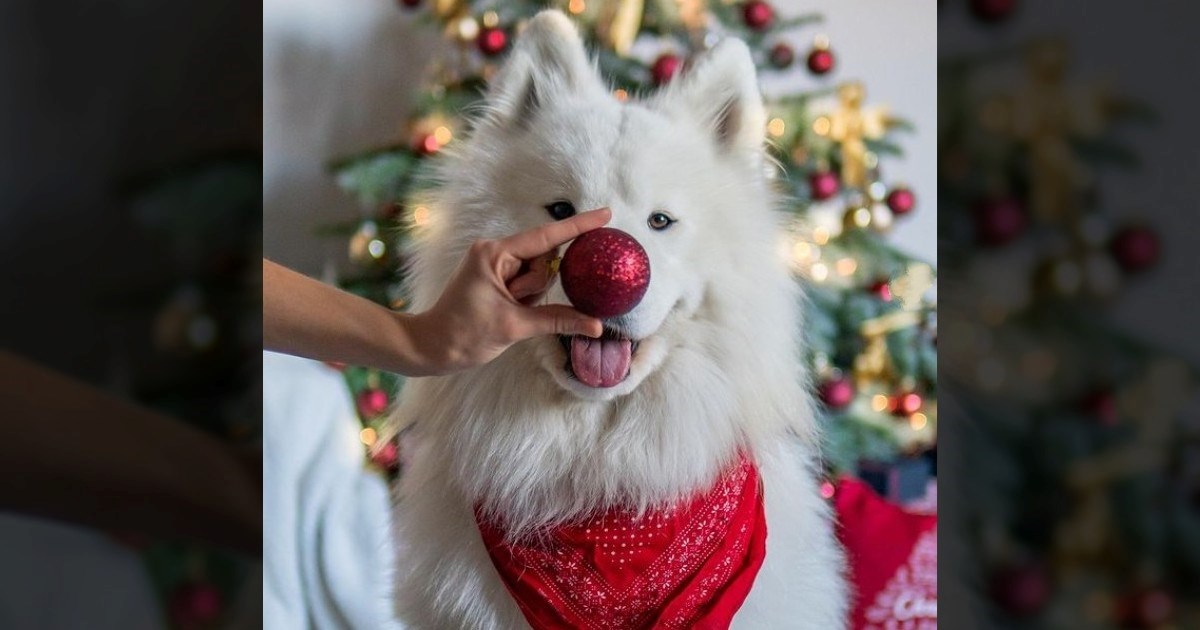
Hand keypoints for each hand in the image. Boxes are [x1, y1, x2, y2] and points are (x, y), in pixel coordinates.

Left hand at [409, 208, 609, 373]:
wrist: (432, 348)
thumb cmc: (464, 334)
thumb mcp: (515, 327)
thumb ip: (558, 320)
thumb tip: (594, 325)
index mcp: (494, 253)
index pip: (546, 237)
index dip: (578, 226)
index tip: (606, 215)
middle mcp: (495, 252)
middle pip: (543, 260)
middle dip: (537, 286)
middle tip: (514, 305)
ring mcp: (495, 264)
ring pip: (537, 274)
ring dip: (530, 297)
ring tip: (505, 311)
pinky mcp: (495, 277)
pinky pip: (526, 283)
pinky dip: (526, 298)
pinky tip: (509, 311)